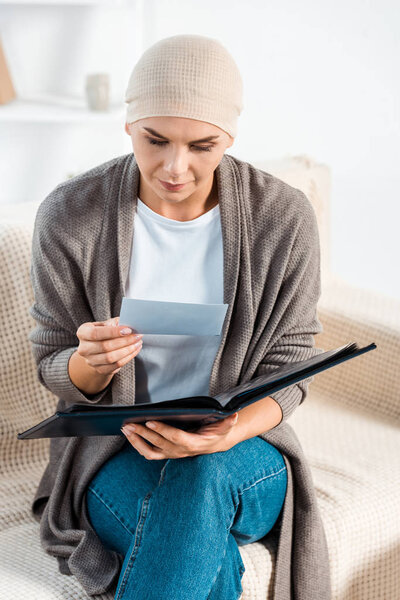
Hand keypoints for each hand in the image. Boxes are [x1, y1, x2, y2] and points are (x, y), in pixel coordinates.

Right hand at [76, 316, 142, 375]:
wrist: (97, 351)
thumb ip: (112, 323)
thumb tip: (123, 325)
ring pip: (111, 358)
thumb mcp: (104, 324)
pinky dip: (128, 357)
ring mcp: (90, 361)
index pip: (95, 333)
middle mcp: (83, 348)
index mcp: (82, 333)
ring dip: (128, 350)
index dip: (113, 332)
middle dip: (124, 341)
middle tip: (137, 336)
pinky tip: (135, 350)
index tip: (128, 330)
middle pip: (105, 346)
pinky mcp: (100, 370)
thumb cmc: (103, 333)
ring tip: (138, 343)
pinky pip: (116, 365)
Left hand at [121, 412, 239, 459]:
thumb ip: (228, 421)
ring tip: (126, 428)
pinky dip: (137, 445)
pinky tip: (130, 434)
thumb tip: (233, 415)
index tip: (150, 421)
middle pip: (159, 444)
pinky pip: (148, 453)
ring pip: (150, 452)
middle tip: (129, 423)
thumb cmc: (218, 431)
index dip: (163, 431)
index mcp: (194, 443)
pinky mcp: (166, 453)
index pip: (176, 438)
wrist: (216, 443)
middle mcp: (181, 451)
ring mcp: (172, 454)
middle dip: (143, 434)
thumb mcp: (226, 425)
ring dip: (136, 441)